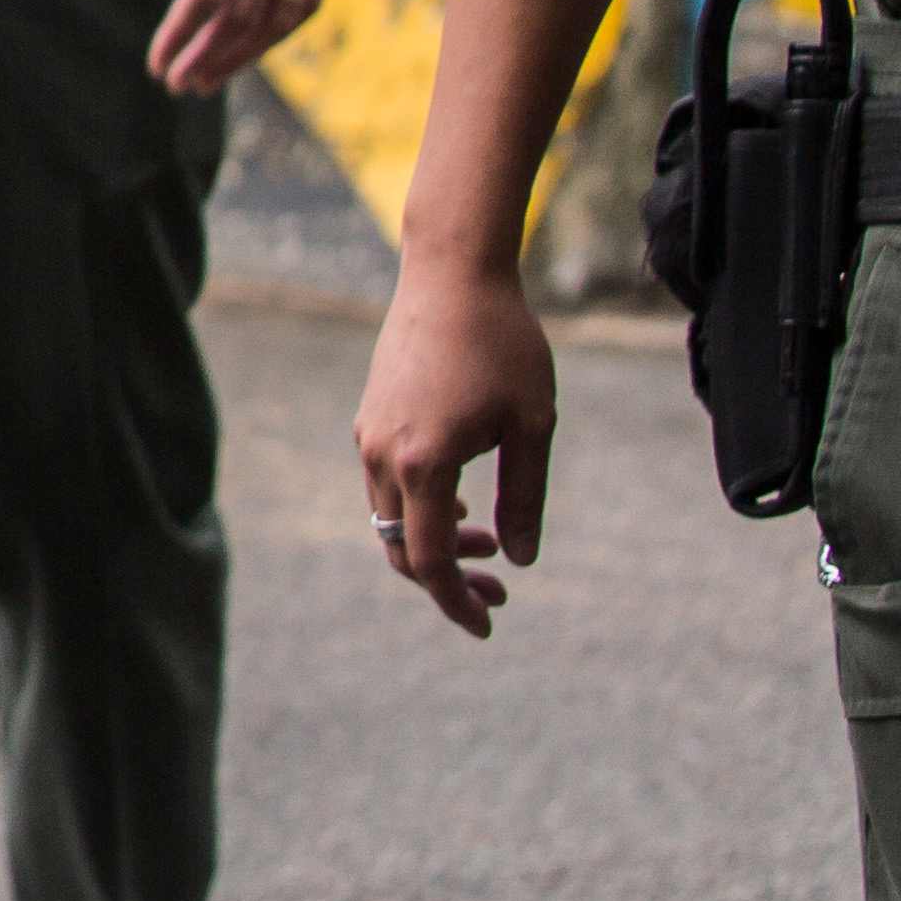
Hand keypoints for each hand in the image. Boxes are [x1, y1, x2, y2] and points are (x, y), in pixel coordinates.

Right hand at [356, 257, 554, 638]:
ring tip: (489, 537)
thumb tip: (519, 557)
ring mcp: (369, 434)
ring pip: (390, 516)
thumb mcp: (531, 427)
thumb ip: (524, 498)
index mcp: (423, 464)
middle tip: (500, 590)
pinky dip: (420, 507)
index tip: (488, 625)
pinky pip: (386, 483)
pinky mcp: (370, 415)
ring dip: (435, 540)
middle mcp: (382, 455)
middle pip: (401, 547)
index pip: (430, 560)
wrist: (452, 275)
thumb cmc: (502, 346)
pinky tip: (463, 496)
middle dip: (448, 579)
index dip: (457, 602)